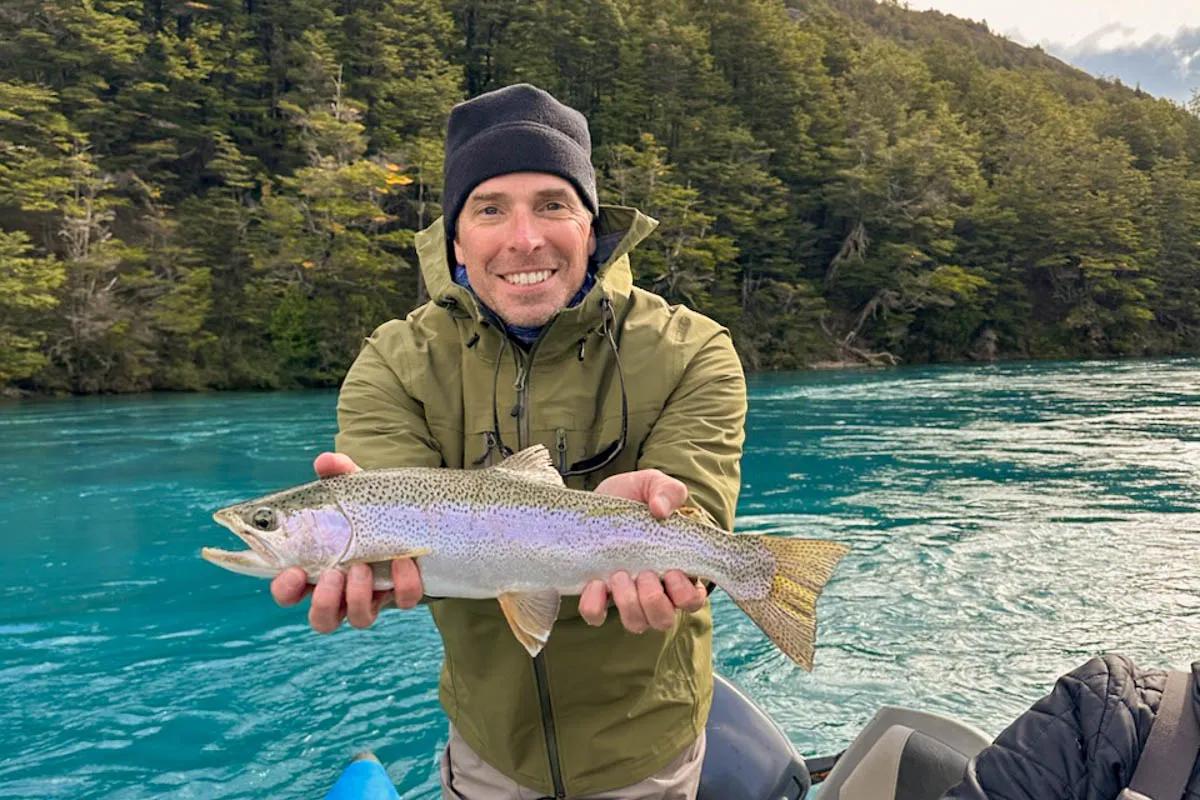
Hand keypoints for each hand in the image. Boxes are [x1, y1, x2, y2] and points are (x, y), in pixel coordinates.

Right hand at [268, 452, 424, 632]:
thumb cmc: (370, 507)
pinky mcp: (404, 592)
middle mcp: (344, 590)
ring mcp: (375, 594)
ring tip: (362, 567)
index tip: (292, 572)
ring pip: (359, 619)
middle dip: (323, 602)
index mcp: (318, 567)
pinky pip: (403, 599)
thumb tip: (325, 461)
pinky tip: (403, 560)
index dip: (285, 589)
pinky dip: (403, 583)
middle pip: (322, 619)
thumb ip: (338, 474)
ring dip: (357, 596)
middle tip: (332, 574)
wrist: (416, 514)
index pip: (289, 591)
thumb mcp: (354, 489)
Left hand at [578, 469, 708, 631]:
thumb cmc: (631, 497)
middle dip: (654, 600)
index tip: (672, 572)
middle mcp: (654, 590)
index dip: (686, 594)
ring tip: (619, 575)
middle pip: (664, 619)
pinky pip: (596, 617)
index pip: (692, 599)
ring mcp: (625, 597)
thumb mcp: (651, 484)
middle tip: (644, 574)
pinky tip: (595, 582)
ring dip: (629, 604)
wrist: (592, 500)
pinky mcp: (596, 597)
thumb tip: (661, 509)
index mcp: (676, 569)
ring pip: (636, 623)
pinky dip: (596, 605)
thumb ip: (667, 490)